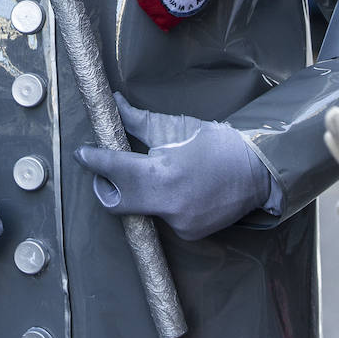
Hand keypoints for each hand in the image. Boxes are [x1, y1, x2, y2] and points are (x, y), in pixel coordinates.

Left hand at [74, 94, 273, 241]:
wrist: (257, 168)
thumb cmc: (213, 141)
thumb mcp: (173, 126)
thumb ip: (136, 120)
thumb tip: (112, 103)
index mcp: (161, 174)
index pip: (114, 169)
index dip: (94, 160)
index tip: (82, 153)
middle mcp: (167, 205)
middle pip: (117, 202)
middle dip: (105, 186)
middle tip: (105, 170)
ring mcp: (179, 224)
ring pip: (142, 209)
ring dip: (138, 193)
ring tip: (151, 173)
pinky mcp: (190, 234)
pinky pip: (164, 218)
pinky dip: (162, 203)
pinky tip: (177, 189)